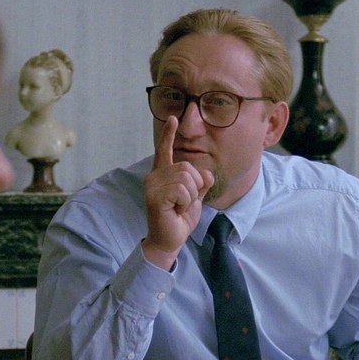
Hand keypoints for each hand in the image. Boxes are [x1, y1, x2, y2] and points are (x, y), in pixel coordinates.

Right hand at [142, 116, 213, 268]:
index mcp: (162, 174)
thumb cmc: (179, 219)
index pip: (165, 150)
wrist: (170, 240)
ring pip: (186, 178)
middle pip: (187, 167)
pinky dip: (185, 203)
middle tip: (184, 203)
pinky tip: (175, 211)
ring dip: (190, 196)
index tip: (173, 118)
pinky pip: (182, 190)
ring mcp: (151, 186)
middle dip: (195, 186)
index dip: (168, 134)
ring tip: (178, 207)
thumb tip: (206, 174)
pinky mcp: (154, 196)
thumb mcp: (195, 198)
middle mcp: (154, 176)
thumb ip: (201, 183)